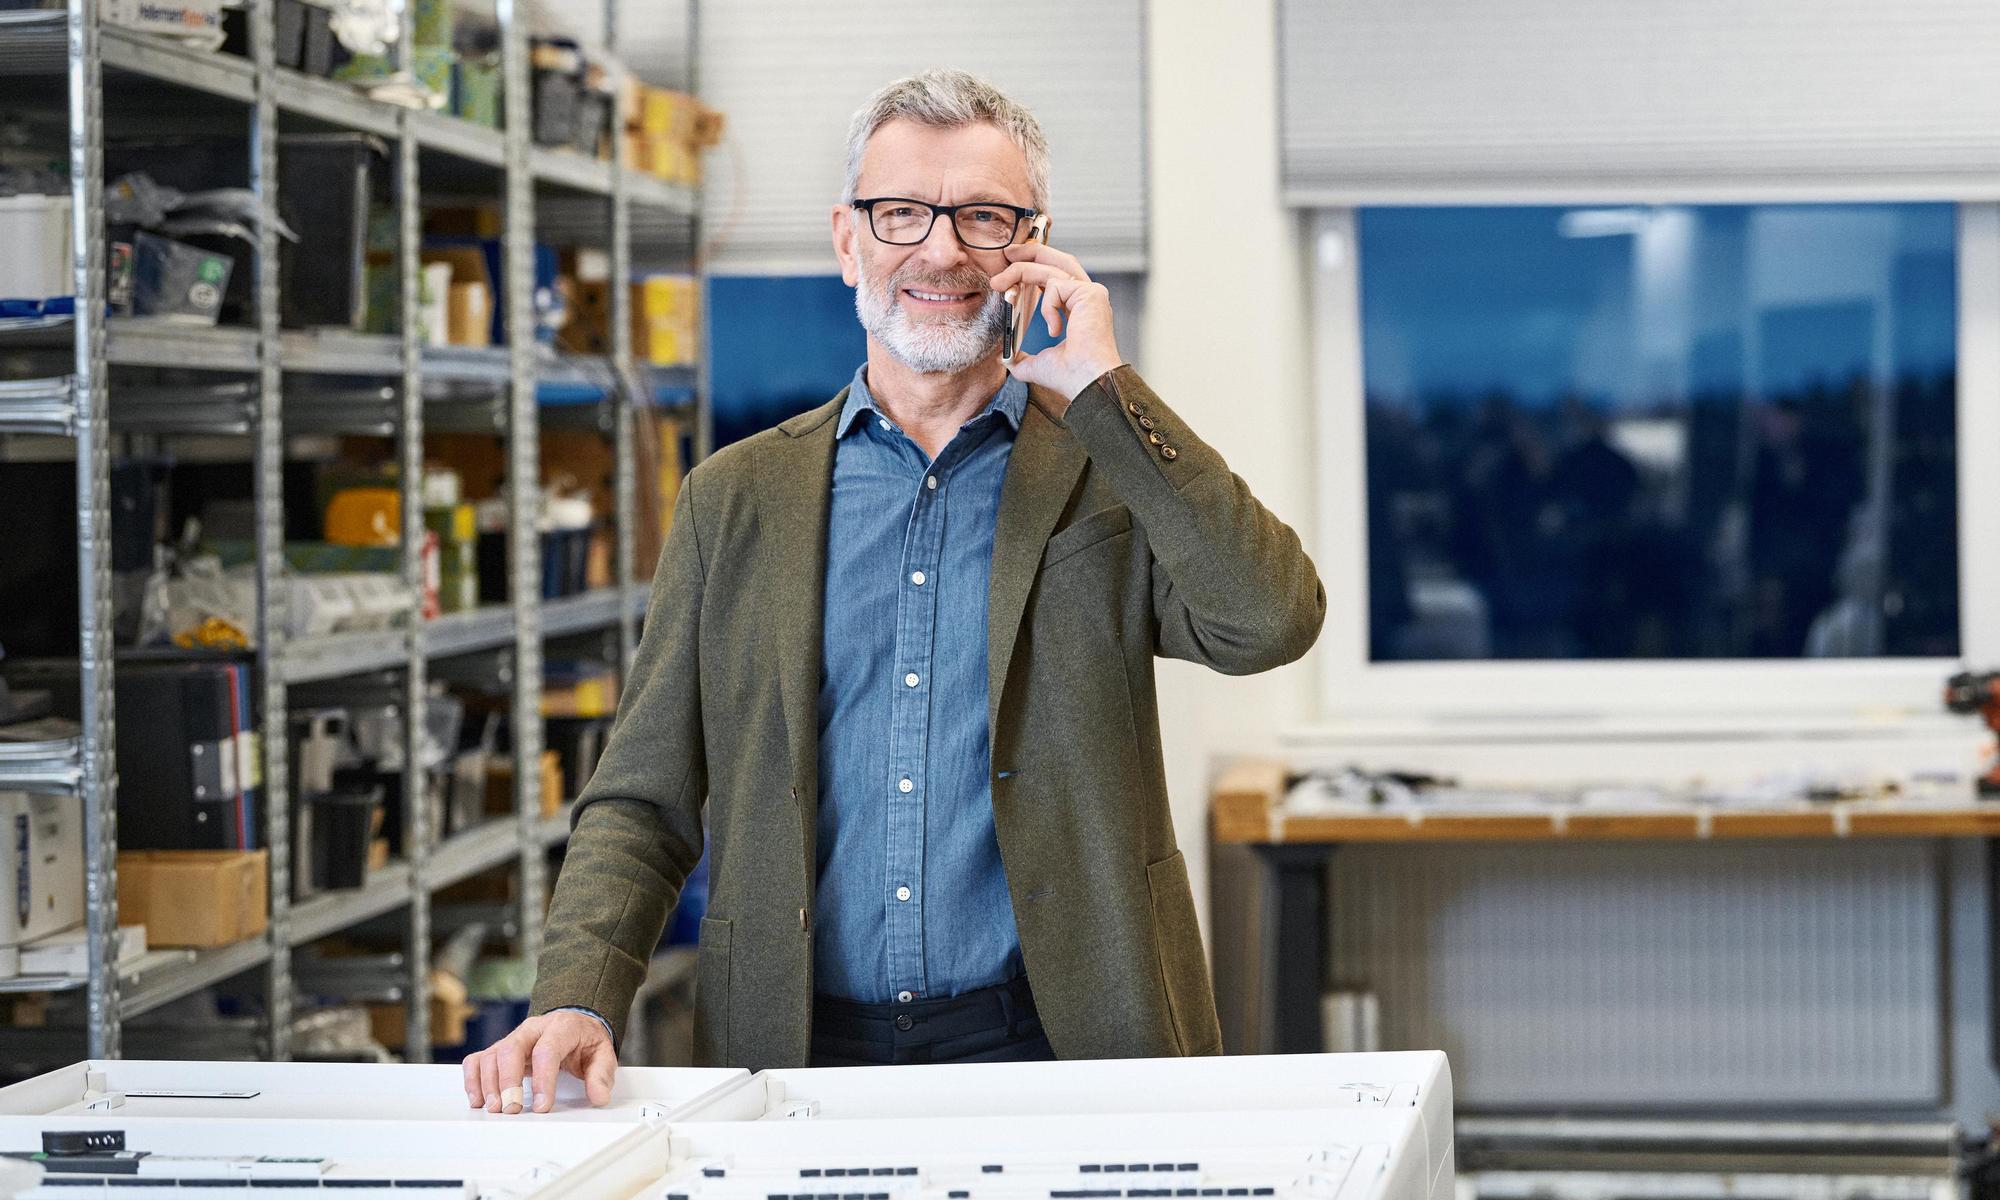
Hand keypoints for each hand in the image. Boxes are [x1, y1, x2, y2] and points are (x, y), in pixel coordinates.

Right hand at [461, 1010, 617, 1113]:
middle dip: (509, 1081)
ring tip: (496, 1108)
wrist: (574, 1024)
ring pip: (491, 1055)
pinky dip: (473, 1079)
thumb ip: (601, 1075)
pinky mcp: (499, 1049)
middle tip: (512, 1109)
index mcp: (561, 1027)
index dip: (543, 1079)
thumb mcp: (602, 1054)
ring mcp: (513, 1038)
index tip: (543, 1106)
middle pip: (511, 1049)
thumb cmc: (585, 1041)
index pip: (547, 1050)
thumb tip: (599, 1096)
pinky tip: (478, 1099)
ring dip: (489, 1084)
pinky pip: (477, 1060)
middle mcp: (532, 1029)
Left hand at [988, 242, 1122, 411]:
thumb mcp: (1037, 364)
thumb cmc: (1070, 376)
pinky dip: (1046, 306)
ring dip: (1021, 270)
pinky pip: (1056, 287)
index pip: (1056, 275)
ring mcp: (1091, 293)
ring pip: (1051, 267)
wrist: (1086, 382)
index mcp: (1078, 308)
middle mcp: (1087, 297)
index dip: (1034, 267)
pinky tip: (1055, 330)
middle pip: (1058, 260)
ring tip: (999, 282)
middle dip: (1030, 252)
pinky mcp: (1090, 294)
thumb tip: (1005, 361)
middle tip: (1006, 253)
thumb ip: (1022, 359)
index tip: (1010, 271)